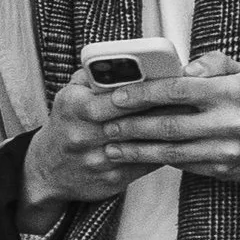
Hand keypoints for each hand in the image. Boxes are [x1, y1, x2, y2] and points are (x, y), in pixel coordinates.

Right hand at [22, 66, 192, 208]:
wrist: (47, 170)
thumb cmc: (66, 124)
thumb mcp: (70, 94)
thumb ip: (94, 75)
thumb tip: (125, 59)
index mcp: (74, 107)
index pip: (116, 97)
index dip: (146, 91)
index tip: (170, 82)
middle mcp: (83, 134)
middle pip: (133, 121)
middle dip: (163, 110)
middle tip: (192, 100)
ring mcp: (97, 160)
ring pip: (142, 145)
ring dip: (168, 133)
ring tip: (192, 120)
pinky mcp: (111, 181)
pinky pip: (144, 165)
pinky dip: (164, 152)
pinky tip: (181, 142)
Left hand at [77, 51, 239, 186]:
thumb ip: (211, 65)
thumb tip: (180, 70)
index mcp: (230, 92)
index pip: (178, 90)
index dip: (144, 94)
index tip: (117, 96)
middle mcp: (228, 123)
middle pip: (169, 125)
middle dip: (132, 126)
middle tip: (106, 124)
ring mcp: (226, 150)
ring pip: (172, 152)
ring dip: (138, 151)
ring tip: (112, 147)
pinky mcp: (224, 169)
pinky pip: (184, 166)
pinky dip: (159, 161)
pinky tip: (139, 156)